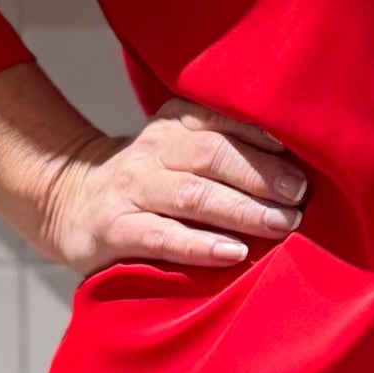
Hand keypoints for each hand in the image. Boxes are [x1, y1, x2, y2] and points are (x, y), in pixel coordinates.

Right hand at [36, 94, 308, 278]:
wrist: (68, 201)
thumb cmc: (151, 182)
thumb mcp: (180, 150)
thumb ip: (226, 149)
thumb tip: (301, 167)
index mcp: (174, 124)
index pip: (222, 120)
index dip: (264, 137)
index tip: (304, 156)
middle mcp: (152, 150)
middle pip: (213, 155)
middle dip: (262, 176)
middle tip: (300, 198)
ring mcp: (130, 189)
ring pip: (192, 195)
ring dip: (243, 210)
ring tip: (282, 225)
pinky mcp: (113, 229)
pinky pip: (161, 236)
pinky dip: (199, 245)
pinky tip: (233, 253)